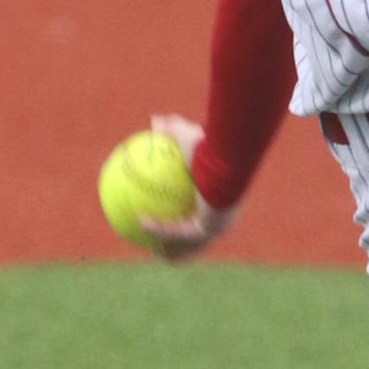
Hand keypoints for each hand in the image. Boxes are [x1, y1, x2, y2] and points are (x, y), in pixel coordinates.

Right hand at [139, 113, 237, 261]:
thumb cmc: (211, 150)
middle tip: (162, 241)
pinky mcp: (206, 231)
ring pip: (190, 245)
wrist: (227, 166)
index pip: (207, 211)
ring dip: (170, 249)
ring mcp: (215, 226)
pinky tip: (141, 223)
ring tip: (150, 248)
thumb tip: (156, 119)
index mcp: (222, 200)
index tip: (176, 216)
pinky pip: (178, 233)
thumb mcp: (188, 135)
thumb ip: (172, 129)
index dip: (192, 217)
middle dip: (182, 244)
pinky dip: (159, 230)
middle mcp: (222, 216)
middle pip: (200, 236)